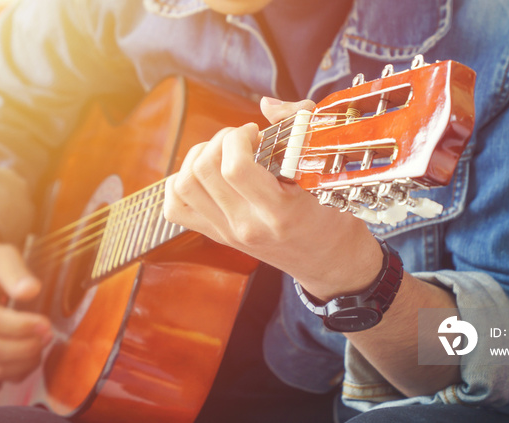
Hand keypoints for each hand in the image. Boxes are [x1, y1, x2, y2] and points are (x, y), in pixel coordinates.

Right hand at [0, 213, 51, 382]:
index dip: (20, 326)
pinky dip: (17, 371)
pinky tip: (33, 355)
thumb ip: (15, 271)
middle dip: (25, 347)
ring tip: (43, 344)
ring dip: (23, 362)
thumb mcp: (2, 255)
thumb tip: (30, 291)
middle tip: (49, 335)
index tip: (45, 323)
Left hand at [164, 97, 382, 299]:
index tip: (256, 133)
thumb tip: (266, 104)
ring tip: (224, 153)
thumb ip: (300, 130)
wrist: (329, 263)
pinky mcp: (216, 236)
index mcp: (278, 212)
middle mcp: (246, 226)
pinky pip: (175, 207)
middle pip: (203, 171)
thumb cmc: (332, 216)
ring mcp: (227, 233)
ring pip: (184, 184)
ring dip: (199, 157)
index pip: (235, 168)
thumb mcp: (327, 176)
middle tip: (242, 139)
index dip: (238, 138)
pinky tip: (208, 174)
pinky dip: (182, 182)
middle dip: (220, 140)